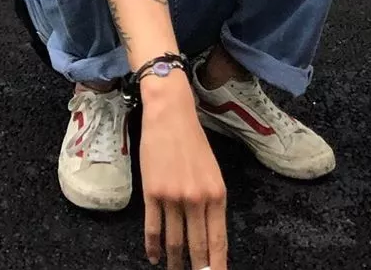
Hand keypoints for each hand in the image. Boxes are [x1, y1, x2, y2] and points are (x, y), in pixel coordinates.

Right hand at [140, 72, 227, 268]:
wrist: (170, 115)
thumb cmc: (193, 142)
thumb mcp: (211, 172)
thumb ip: (211, 202)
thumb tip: (209, 234)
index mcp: (217, 194)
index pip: (218, 241)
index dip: (217, 265)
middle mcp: (197, 199)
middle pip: (197, 247)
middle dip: (196, 269)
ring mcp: (173, 197)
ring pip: (174, 242)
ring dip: (174, 263)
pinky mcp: (152, 193)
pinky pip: (153, 229)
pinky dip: (153, 248)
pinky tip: (154, 258)